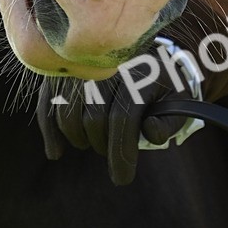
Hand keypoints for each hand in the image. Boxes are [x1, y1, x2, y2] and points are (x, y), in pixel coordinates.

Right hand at [37, 37, 216, 185]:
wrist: (143, 49)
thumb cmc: (163, 82)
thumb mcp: (179, 99)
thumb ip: (171, 122)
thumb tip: (150, 132)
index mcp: (137, 73)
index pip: (122, 119)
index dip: (121, 154)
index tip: (122, 178)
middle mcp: (106, 66)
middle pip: (94, 118)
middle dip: (103, 147)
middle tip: (111, 154)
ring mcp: (81, 66)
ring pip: (68, 114)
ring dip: (79, 139)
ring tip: (92, 143)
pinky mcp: (63, 70)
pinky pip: (48, 103)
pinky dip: (49, 131)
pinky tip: (55, 153)